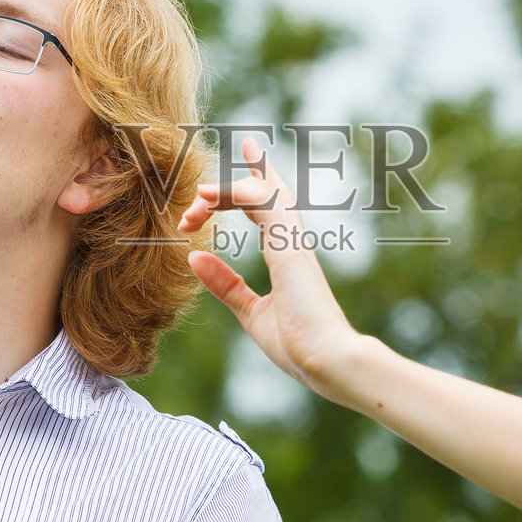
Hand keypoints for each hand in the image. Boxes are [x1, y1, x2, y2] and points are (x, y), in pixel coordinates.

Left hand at [178, 136, 360, 402]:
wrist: (327, 362)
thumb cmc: (298, 346)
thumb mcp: (251, 312)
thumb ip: (226, 284)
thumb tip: (195, 258)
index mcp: (287, 256)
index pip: (269, 208)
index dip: (254, 182)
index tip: (243, 158)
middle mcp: (292, 242)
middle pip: (270, 192)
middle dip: (245, 175)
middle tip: (205, 186)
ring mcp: (294, 242)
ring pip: (262, 194)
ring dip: (227, 190)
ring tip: (197, 197)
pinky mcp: (292, 247)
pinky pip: (263, 204)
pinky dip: (235, 194)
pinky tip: (208, 198)